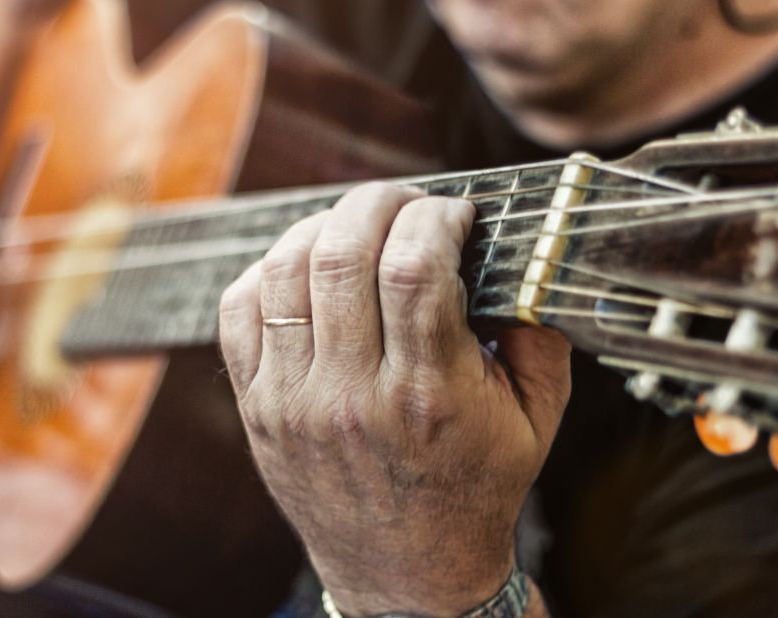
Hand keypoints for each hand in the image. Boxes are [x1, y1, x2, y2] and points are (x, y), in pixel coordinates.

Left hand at [219, 183, 569, 615]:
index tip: (454, 212)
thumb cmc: (472, 491)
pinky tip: (305, 269)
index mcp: (428, 394)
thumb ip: (538, 335)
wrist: (406, 575)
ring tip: (355, 227)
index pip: (415, 268)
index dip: (435, 217)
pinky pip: (239, 310)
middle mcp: (351, 395)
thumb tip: (524, 257)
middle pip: (341, 254)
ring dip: (323, 227)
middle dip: (377, 202)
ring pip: (284, 272)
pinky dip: (268, 271)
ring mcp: (293, 401)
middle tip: (404, 203)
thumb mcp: (534, 421)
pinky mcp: (257, 407)